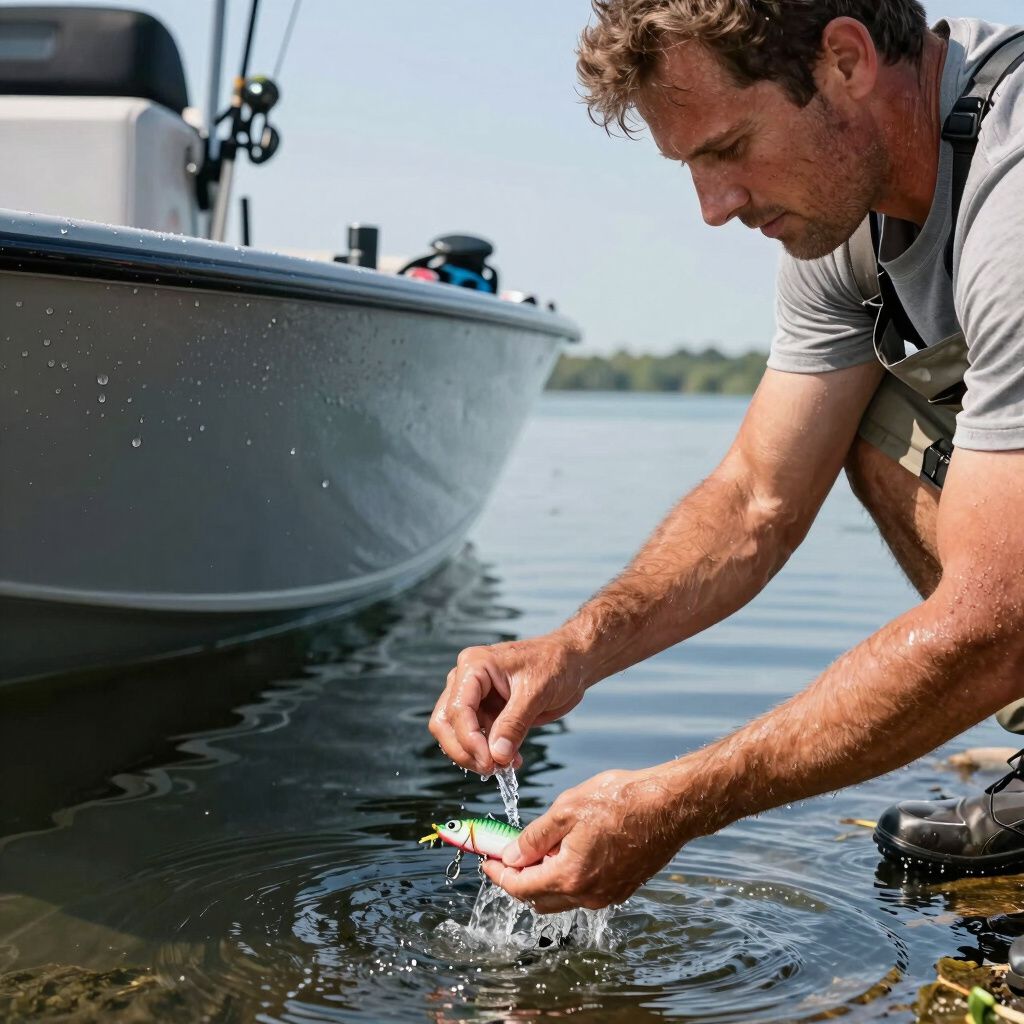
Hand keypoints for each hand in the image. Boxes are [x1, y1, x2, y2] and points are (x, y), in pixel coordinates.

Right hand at [430, 634, 588, 774]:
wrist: (573, 661)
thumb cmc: (556, 664)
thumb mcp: (536, 693)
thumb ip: (514, 724)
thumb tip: (497, 756)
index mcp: (474, 666)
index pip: (457, 709)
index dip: (469, 740)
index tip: (489, 763)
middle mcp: (467, 679)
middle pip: (446, 723)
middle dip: (465, 750)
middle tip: (491, 769)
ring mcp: (475, 696)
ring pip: (457, 734)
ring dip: (477, 755)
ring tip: (506, 765)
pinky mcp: (486, 711)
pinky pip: (477, 738)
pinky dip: (489, 753)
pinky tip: (511, 760)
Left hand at [481, 767, 691, 912]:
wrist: (670, 806)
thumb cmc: (621, 801)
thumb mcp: (567, 809)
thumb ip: (535, 837)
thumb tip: (512, 856)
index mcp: (570, 876)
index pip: (521, 887)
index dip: (499, 875)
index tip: (487, 862)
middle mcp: (589, 895)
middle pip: (539, 899)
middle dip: (518, 880)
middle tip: (507, 856)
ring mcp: (608, 894)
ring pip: (562, 897)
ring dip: (544, 879)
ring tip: (538, 849)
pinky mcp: (622, 887)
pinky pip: (584, 891)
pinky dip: (567, 877)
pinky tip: (568, 851)